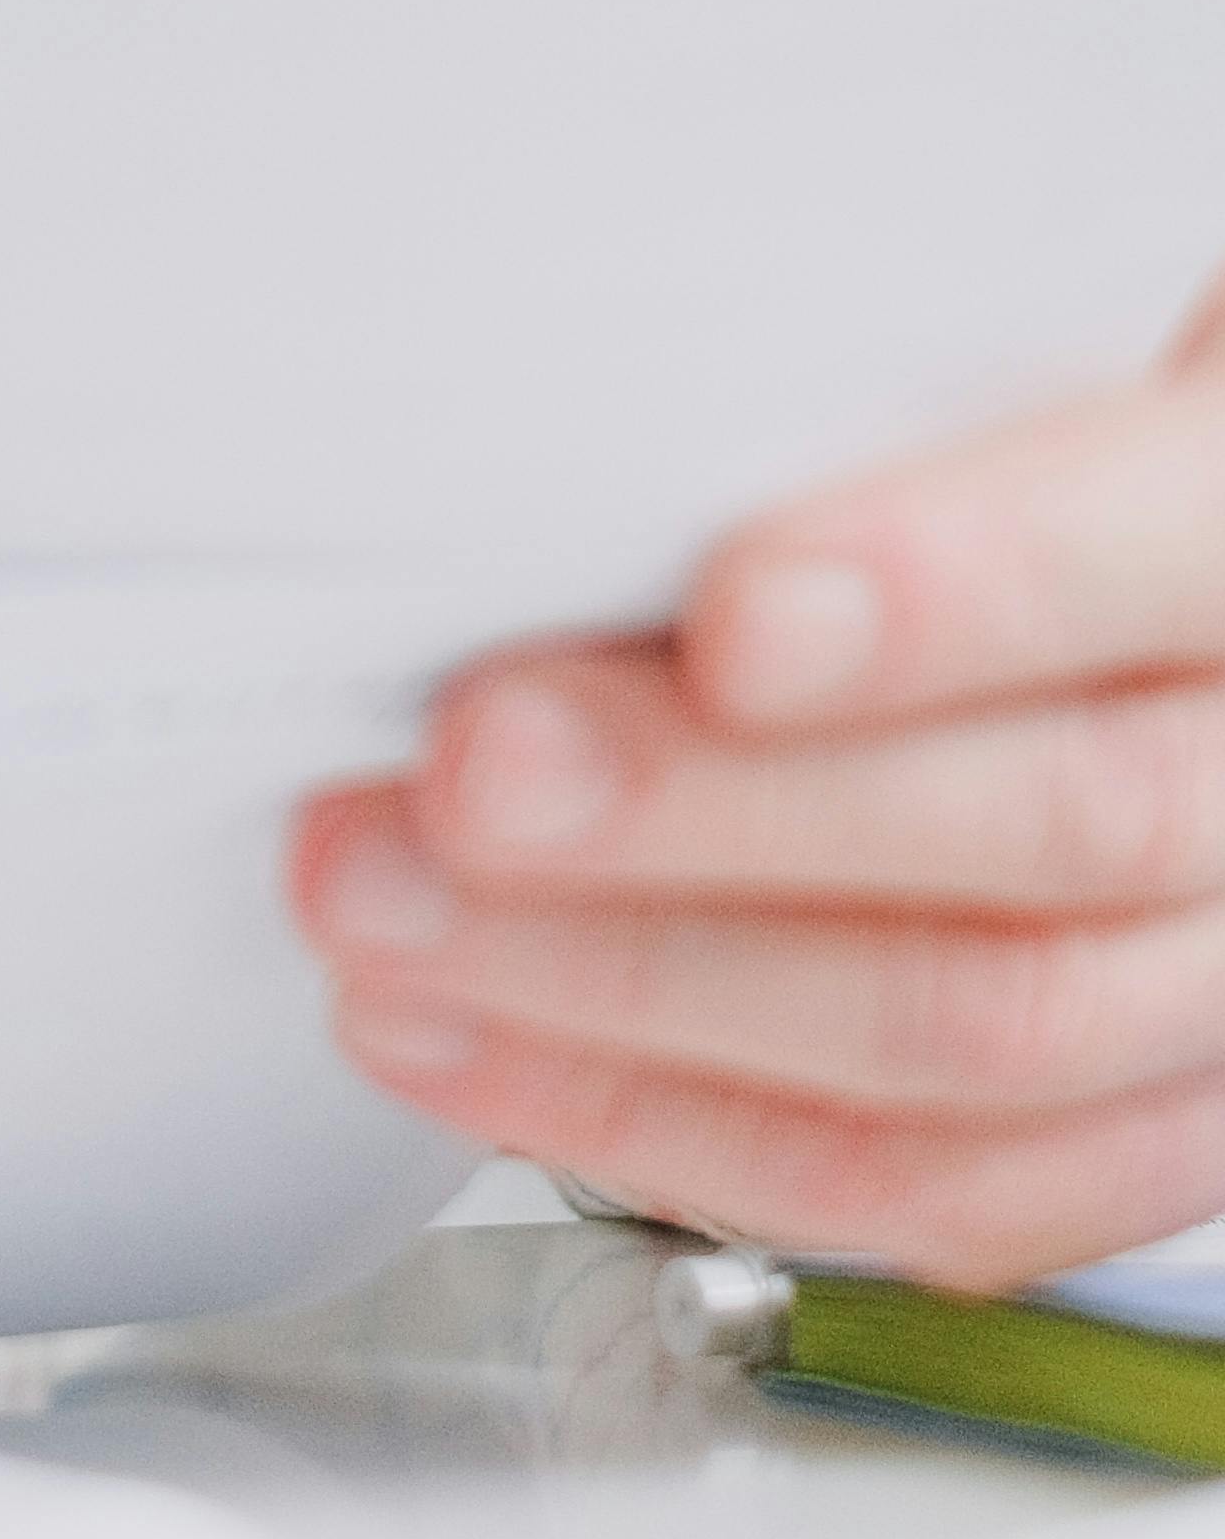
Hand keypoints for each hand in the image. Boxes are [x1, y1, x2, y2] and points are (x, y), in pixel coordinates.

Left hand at [291, 275, 1224, 1292]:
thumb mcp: (958, 345)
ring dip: (634, 993)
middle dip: (710, 818)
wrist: (1080, 593)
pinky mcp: (1147, 1125)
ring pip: (983, 1045)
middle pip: (1058, 827)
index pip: (1159, 554)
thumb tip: (574, 428)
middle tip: (465, 771)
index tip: (734, 619)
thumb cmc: (979, 441)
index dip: (956, 597)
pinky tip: (463, 1039)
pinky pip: (942, 1194)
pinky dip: (672, 1126)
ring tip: (391, 912)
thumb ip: (834, 388)